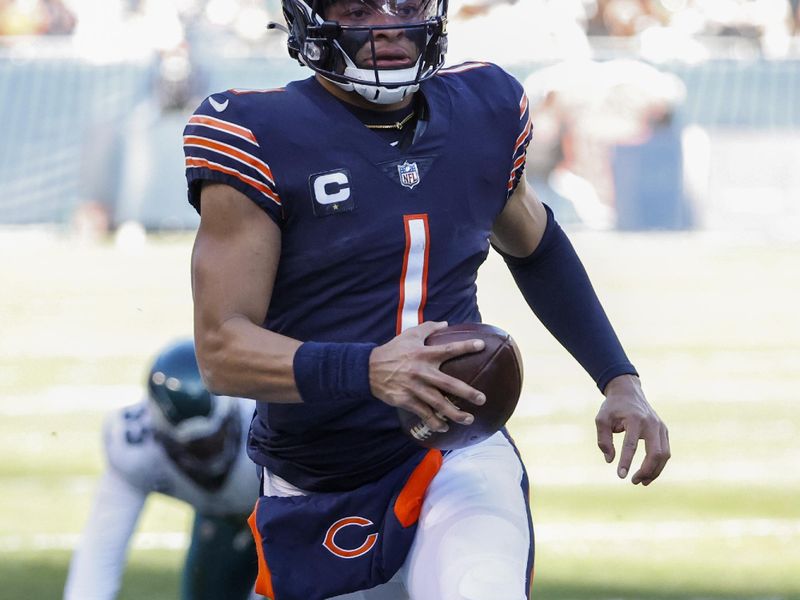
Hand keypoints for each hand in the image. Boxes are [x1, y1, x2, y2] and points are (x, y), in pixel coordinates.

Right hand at [369, 321, 486, 432]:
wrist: (368, 368)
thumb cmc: (392, 350)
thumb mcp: (409, 335)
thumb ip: (428, 328)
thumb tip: (446, 323)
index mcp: (424, 354)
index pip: (448, 349)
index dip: (465, 346)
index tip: (482, 346)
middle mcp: (421, 371)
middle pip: (448, 383)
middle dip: (466, 392)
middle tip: (482, 399)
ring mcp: (414, 388)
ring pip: (438, 404)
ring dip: (454, 413)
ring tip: (469, 419)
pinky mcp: (405, 400)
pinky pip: (423, 413)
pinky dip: (434, 422)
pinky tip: (444, 427)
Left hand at [595, 375, 669, 484]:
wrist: (629, 392)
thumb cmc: (613, 407)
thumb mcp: (601, 419)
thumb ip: (603, 439)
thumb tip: (610, 460)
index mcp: (634, 419)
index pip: (631, 444)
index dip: (626, 461)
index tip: (621, 476)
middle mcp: (651, 423)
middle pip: (655, 452)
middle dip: (646, 470)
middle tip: (633, 481)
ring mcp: (660, 427)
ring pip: (664, 454)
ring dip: (654, 471)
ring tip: (641, 482)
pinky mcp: (664, 431)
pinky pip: (665, 452)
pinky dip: (658, 465)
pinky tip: (648, 474)